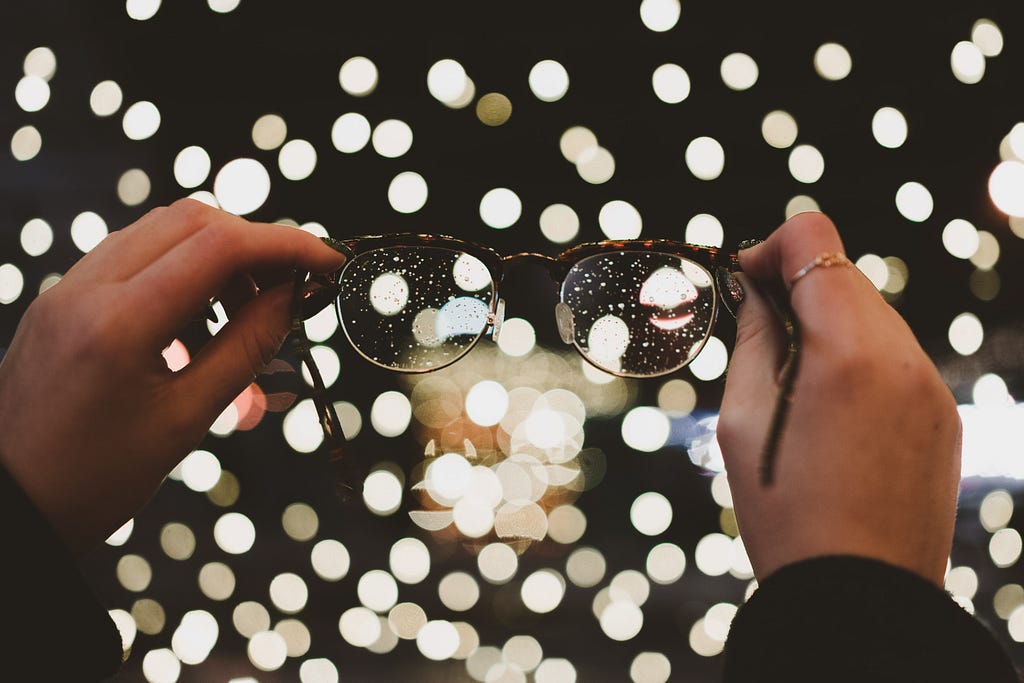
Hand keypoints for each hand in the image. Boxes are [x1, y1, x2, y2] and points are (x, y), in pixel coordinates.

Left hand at [0, 199, 344, 552]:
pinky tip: (200, 326)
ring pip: (162, 232)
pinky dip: (183, 274)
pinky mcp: (63, 299)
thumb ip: (245, 348)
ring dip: (220, 259)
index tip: (329, 263)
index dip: (287, 245)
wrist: (10, 503)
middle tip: (292, 290)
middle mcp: (87, 288)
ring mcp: (68, 288)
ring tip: (248, 318)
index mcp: (120, 322)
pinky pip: (135, 259)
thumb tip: (293, 298)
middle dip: (256, 245)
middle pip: (192, 220)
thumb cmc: (93, 479)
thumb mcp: (185, 420)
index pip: (220, 246)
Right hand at [717, 212, 960, 585]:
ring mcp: (931, 386)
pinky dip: (857, 362)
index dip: (768, 250)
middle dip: (795, 292)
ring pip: (872, 316)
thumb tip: (755, 291)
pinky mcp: (943, 415)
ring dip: (827, 329)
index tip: (743, 285)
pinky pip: (895, 359)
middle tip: (756, 340)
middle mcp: (903, 355)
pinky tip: (830, 417)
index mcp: (848, 349)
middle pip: (844, 277)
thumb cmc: (787, 512)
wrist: (858, 597)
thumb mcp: (744, 419)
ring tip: (793, 391)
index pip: (814, 240)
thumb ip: (753, 339)